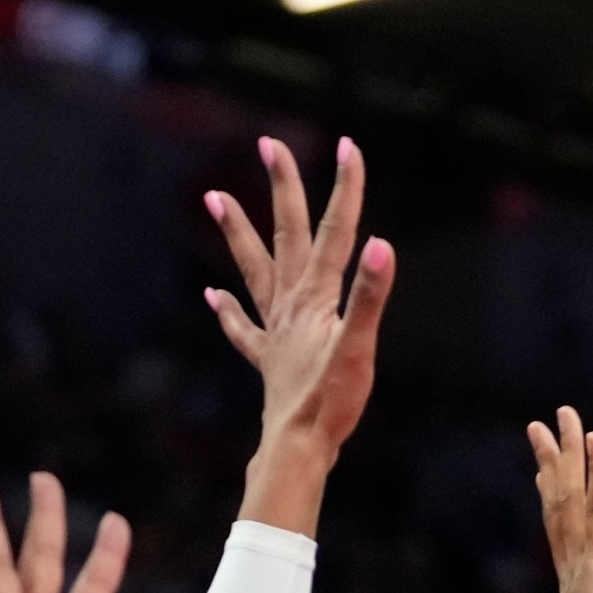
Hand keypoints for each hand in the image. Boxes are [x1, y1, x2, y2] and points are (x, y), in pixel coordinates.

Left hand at [205, 137, 393, 481]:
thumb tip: (380, 246)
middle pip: (287, 234)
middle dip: (283, 188)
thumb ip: (368, 297)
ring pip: (253, 270)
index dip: (346, 188)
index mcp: (316, 296)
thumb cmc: (330, 403)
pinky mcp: (269, 361)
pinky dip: (227, 310)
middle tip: (269, 144)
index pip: (336, 232)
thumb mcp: (358, 347)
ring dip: (238, 232)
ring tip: (214, 197)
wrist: (297, 448)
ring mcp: (276, 332)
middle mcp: (291, 305)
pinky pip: (243, 329)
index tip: (348, 146)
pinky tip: (212, 294)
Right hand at [530, 406, 592, 592]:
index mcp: (575, 587)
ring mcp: (583, 562)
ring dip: (567, 452)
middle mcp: (572, 568)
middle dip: (548, 462)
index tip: (545, 469)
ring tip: (561, 414)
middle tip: (538, 426)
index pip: (560, 532)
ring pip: (570, 496)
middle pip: (556, 504)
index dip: (551, 497)